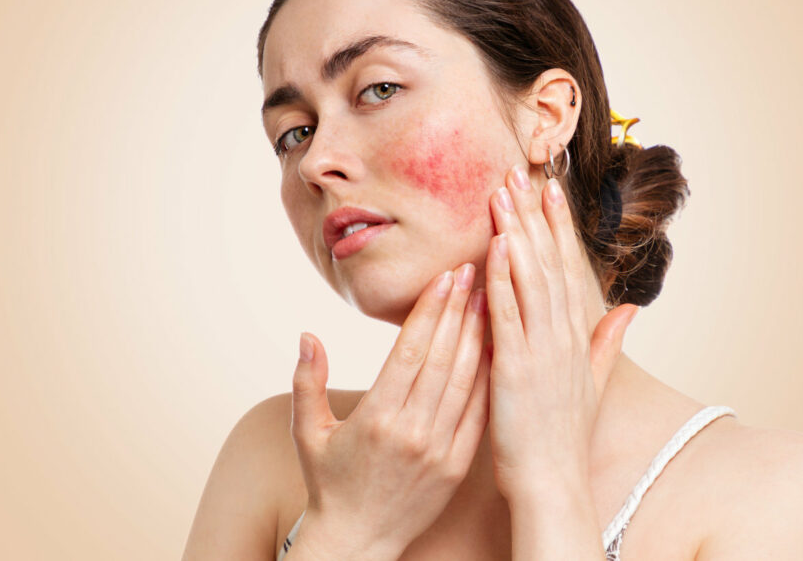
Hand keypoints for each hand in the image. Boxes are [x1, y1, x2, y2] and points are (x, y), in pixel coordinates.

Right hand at [287, 264, 491, 560]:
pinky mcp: (458, 465)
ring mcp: (439, 449)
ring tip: (491, 297)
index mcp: (375, 418)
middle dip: (460, 309)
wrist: (357, 542)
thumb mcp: (305, 432)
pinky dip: (489, 378)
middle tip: (473, 269)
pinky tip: (497, 347)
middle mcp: (412, 431)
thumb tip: (308, 334)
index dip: (431, 309)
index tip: (445, 275)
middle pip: (443, 357)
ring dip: (479, 336)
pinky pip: (479, 413)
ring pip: (466, 381)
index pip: (411, 350)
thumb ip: (306, 381)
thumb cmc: (328, 482)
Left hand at [484, 164, 638, 502]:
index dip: (558, 226)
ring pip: (530, 278)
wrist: (554, 481)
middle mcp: (562, 335)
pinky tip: (497, 244)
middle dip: (535, 215)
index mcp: (576, 336)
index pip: (567, 267)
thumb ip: (608, 341)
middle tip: (522, 172)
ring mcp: (541, 349)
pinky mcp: (516, 367)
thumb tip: (630, 309)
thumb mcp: (593, 382)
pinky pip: (509, 313)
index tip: (549, 188)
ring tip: (505, 192)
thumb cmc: (564, 435)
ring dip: (517, 232)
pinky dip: (504, 277)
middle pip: (549, 262)